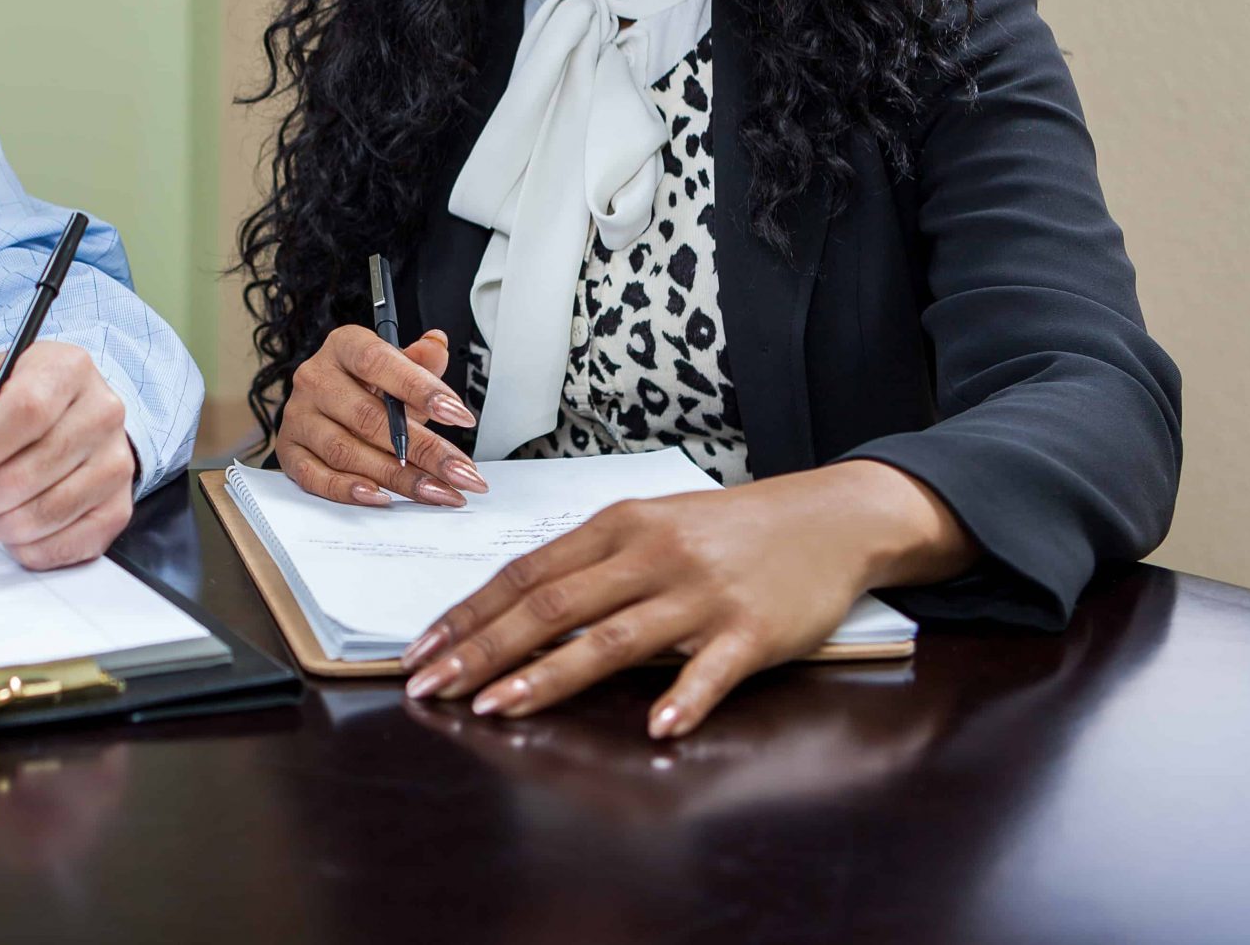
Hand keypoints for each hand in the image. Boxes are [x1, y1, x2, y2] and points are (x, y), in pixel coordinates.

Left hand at [0, 340, 135, 568]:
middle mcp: (104, 414)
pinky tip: (8, 527)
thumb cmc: (17, 401)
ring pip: (47, 513)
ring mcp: (117, 464)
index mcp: (70, 369)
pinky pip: (64, 546)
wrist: (65, 420)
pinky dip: (24, 547)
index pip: (28, 410)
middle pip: (35, 469)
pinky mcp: (117, 510)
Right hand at [275, 324, 487, 506]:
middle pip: (369, 417)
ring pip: (347, 452)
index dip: (421, 389)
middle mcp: (315, 379)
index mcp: (343, 347)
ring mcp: (299, 417)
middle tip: (462, 472)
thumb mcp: (395, 369)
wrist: (323, 405)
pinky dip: (348, 490)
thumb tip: (437, 346)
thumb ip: (420, 362)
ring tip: (438, 492)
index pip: (379, 362)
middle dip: (424, 449)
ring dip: (398, 477)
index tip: (460, 415)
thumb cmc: (364, 386)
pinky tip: (382, 497)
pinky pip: (316, 477)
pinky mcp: (289, 452)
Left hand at [400, 460, 970, 738]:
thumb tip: (513, 610)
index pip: (525, 573)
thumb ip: (591, 565)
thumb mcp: (651, 526)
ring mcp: (701, 593)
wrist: (827, 518)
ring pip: (613, 637)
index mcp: (616, 526)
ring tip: (497, 707)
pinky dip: (684, 699)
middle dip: (483, 649)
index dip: (469, 613)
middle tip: (432, 687)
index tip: (422, 649)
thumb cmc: (726, 530)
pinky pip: (712, 669)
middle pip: (552, 605)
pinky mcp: (753, 630)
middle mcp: (650, 555)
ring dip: (550, 675)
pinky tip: (657, 730)